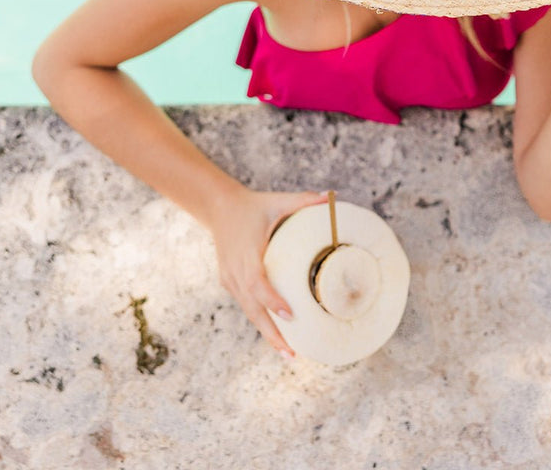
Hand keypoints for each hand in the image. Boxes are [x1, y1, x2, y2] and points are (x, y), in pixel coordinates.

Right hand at [208, 182, 330, 360]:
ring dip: (266, 333)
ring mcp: (230, 279)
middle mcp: (235, 271)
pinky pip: (246, 304)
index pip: (257, 283)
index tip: (290, 315)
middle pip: (252, 308)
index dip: (272, 300)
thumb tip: (332, 197)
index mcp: (247, 253)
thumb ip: (303, 200)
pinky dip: (260, 320)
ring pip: (249, 311)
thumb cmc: (252, 205)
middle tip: (291, 353)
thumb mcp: (277, 200)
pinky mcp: (229, 281)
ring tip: (288, 352)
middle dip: (271, 333)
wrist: (218, 207)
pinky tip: (276, 334)